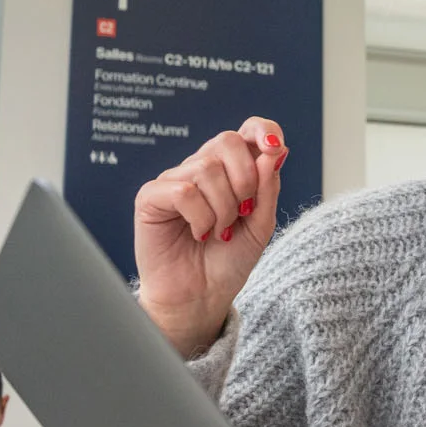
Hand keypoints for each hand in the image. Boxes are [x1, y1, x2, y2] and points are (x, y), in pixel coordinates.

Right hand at [134, 118, 285, 356]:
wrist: (202, 295)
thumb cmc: (229, 260)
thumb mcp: (261, 224)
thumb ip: (268, 188)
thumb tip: (272, 151)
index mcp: (232, 169)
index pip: (248, 130)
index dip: (263, 131)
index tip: (274, 148)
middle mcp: (202, 168)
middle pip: (227, 141)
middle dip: (245, 179)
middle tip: (244, 211)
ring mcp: (175, 180)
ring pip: (207, 169)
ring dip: (223, 207)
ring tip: (219, 231)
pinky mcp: (151, 197)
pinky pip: (184, 191)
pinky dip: (200, 217)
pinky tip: (198, 233)